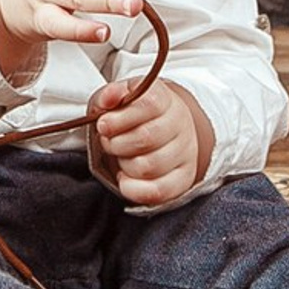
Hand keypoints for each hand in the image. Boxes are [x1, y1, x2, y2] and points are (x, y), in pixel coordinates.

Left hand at [87, 75, 213, 209]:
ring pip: (148, 167)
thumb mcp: (117, 99)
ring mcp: (185, 154)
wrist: (157, 130)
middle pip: (146, 138)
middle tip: (109, 142)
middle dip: (116, 143)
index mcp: (165, 99)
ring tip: (121, 157)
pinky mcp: (183, 180)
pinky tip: (125, 178)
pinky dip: (132, 189)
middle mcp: (180, 125)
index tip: (103, 125)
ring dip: (124, 164)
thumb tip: (109, 98)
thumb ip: (109, 95)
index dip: (120, 118)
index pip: (148, 105)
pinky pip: (157, 192)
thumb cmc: (131, 115)